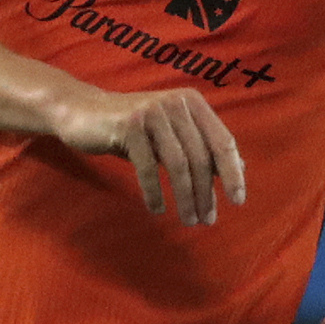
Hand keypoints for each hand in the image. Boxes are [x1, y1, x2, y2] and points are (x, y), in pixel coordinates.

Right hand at [57, 83, 245, 224]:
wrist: (83, 112)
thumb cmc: (134, 130)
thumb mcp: (171, 135)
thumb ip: (202, 147)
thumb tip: (240, 169)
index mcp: (192, 103)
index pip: (222, 141)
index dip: (232, 173)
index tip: (237, 202)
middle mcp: (176, 103)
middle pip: (200, 157)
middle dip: (205, 193)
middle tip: (206, 220)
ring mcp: (152, 113)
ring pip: (178, 165)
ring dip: (185, 198)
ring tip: (188, 220)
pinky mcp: (129, 126)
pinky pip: (148, 168)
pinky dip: (155, 193)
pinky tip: (157, 209)